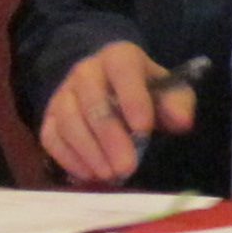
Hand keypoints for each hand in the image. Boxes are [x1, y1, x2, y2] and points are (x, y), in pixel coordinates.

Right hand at [40, 41, 199, 186]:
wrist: (110, 89)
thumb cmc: (146, 93)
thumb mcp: (169, 92)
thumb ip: (177, 104)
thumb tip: (181, 121)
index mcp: (119, 57)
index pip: (122, 69)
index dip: (132, 98)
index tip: (143, 130)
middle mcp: (86, 70)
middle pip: (92, 101)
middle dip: (109, 137)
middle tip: (127, 167)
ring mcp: (64, 93)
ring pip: (68, 119)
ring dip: (89, 150)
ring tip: (109, 175)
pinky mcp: (50, 116)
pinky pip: (51, 136)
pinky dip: (68, 157)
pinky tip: (89, 175)